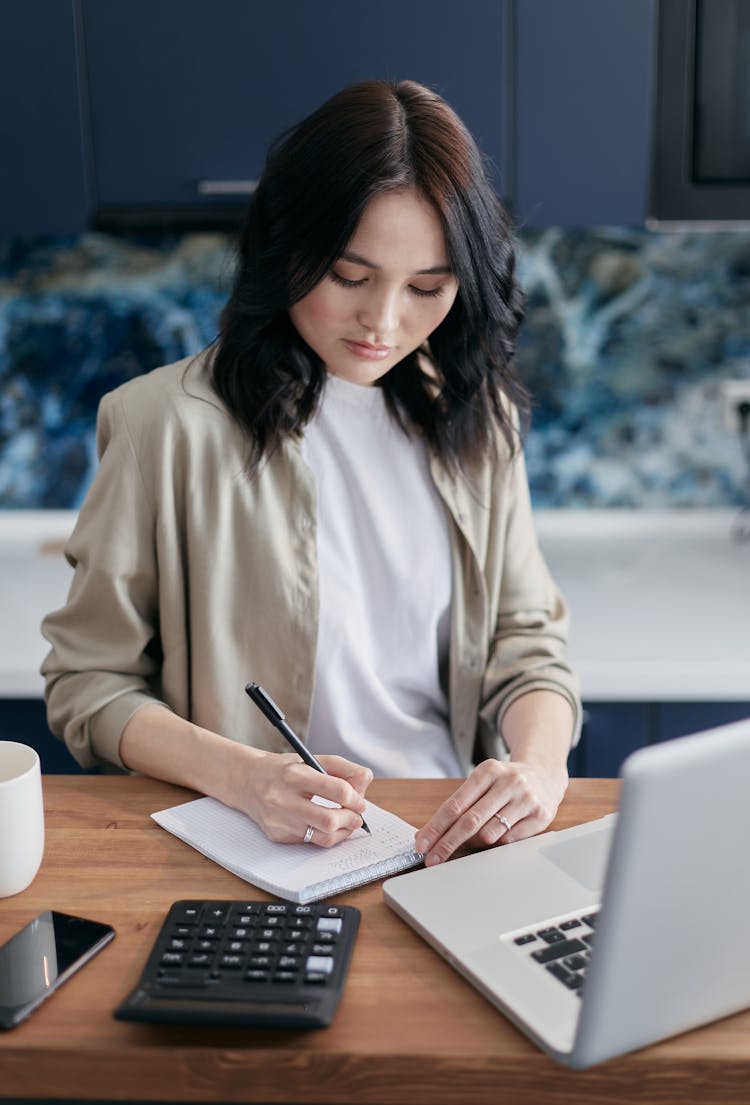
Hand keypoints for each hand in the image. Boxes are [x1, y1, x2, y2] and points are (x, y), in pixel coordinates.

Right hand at [230, 749, 372, 847]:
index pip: (336, 789)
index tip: (360, 801)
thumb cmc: (284, 770)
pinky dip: (324, 835)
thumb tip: (365, 781)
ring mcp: (278, 820)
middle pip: (329, 820)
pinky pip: (310, 842)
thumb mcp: (311, 759)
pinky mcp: (276, 835)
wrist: (248, 781)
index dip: (355, 798)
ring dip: (341, 831)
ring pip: (322, 837)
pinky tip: (325, 825)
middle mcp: (283, 798)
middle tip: (356, 816)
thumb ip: (343, 768)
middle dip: (350, 820)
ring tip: (345, 822)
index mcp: (294, 774)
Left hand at [414, 758, 567, 865]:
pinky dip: (497, 844)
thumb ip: (460, 805)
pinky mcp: (541, 815)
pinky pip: (510, 840)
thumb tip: (430, 834)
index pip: (455, 804)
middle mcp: (508, 782)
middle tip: (432, 859)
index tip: (422, 844)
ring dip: (475, 844)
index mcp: (488, 771)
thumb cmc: (504, 783)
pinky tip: (496, 838)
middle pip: (470, 821)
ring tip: (472, 842)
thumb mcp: (483, 783)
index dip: (437, 826)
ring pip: (491, 833)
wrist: (545, 774)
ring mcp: (526, 799)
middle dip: (448, 843)